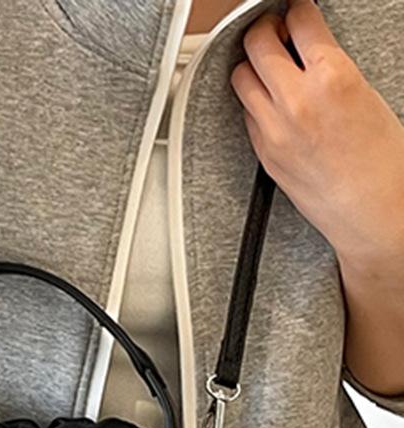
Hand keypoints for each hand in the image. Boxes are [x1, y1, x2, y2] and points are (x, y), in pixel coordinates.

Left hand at [229, 0, 403, 283]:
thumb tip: (310, 50)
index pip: (298, 21)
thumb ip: (331, 69)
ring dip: (251, 64)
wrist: (370, 213)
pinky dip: (254, 100)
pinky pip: (246, 114)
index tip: (294, 10)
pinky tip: (269, 100)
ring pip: (241, 78)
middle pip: (257, 44)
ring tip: (265, 64)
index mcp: (332, 78)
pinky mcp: (263, 153)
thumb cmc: (382, 163)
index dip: (294, 10)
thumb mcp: (368, 96)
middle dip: (263, 28)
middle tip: (272, 28)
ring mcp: (273, 129)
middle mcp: (295, 102)